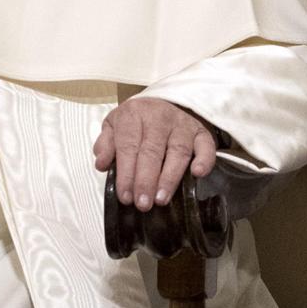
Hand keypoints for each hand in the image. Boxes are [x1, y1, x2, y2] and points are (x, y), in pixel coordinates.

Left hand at [92, 97, 218, 210]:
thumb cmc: (136, 122)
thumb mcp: (114, 126)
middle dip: (146, 180)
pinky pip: (206, 145)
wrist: (162, 104)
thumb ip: (106, 144)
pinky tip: (197, 174)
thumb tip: (101, 163)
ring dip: (170, 177)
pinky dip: (204, 160)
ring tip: (161, 199)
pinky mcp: (200, 132)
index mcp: (134, 114)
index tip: (125, 196)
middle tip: (142, 203)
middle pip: (152, 150)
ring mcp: (182, 124)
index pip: (128, 144)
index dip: (126, 172)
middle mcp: (159, 116)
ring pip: (178, 151)